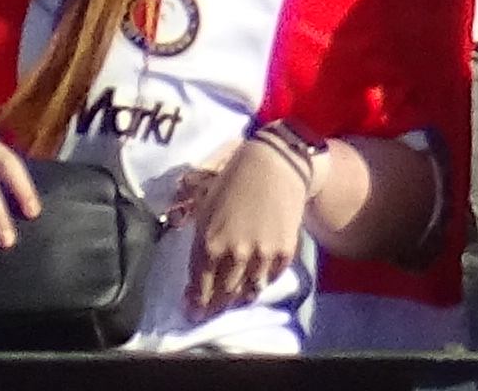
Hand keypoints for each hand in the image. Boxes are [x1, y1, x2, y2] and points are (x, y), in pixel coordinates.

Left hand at [183, 135, 316, 316]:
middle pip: (223, 295)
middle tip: (209, 313)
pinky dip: (262, 282)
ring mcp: (262, 254)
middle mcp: (236, 255)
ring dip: (238, 299)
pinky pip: (271, 277)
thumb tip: (193, 263)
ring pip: (248, 291)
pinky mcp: (285, 250)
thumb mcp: (204, 207)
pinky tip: (257, 281)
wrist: (277, 162)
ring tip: (234, 301)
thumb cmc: (234, 180)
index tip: (192, 312)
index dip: (195, 303)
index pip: (199, 287)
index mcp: (210, 245)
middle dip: (213, 307)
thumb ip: (198, 240)